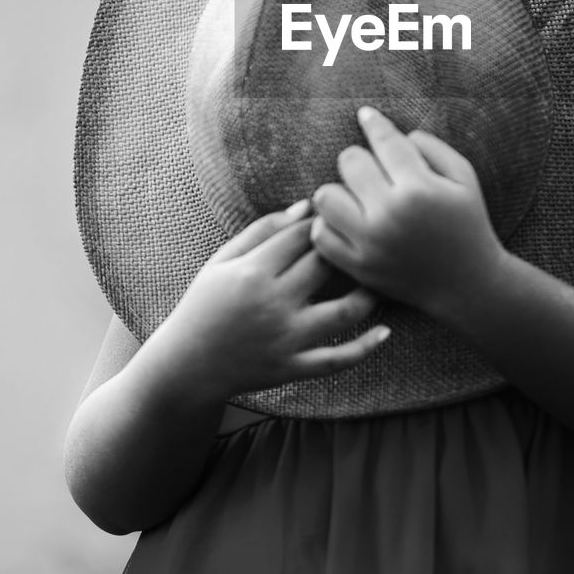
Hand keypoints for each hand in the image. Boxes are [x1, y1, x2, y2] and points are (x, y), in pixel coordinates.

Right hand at [157, 201, 387, 404]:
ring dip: (369, 294)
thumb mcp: (222, 260)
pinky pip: (338, 359)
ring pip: (344, 313)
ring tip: (380, 278)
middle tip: (368, 237)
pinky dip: (366, 347)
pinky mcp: (293, 367)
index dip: (323, 219)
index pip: (301, 235)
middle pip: (326, 265)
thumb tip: (306, 206)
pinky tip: (386, 330)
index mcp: (252, 272)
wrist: (187, 365)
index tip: (339, 213)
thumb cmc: (204, 304)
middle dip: (348, 247)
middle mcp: (272, 303)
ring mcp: (285, 338)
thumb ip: (262, 230)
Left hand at [310, 107, 506, 332]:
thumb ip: (432, 147)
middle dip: (362, 159)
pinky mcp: (357, 266)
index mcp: (419, 188)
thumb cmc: (468, 224)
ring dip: (340, 190)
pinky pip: (321, 234)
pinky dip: (329, 224)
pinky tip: (349, 221)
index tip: (366, 115)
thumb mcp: (465, 178)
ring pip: (325, 196)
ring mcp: (369, 242)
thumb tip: (395, 133)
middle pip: (349, 161)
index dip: (373, 123)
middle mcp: (389, 214)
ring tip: (357, 196)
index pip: (383, 141)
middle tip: (375, 171)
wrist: (468, 284)